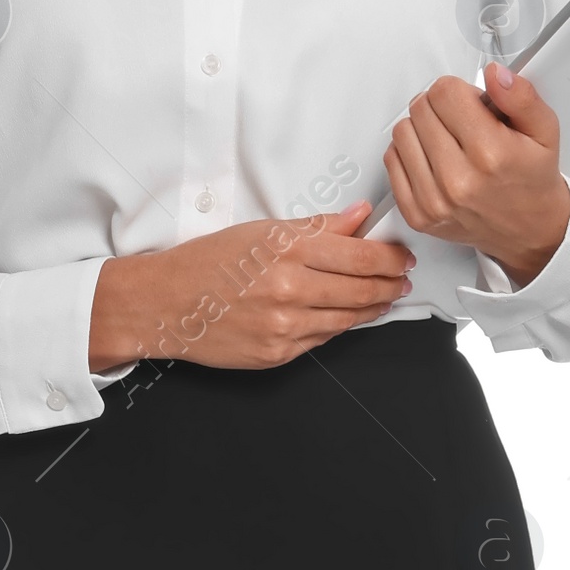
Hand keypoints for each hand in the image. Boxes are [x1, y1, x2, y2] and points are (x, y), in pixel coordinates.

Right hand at [88, 200, 413, 372]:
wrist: (166, 304)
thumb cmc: (209, 262)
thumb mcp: (262, 231)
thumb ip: (317, 226)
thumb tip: (359, 216)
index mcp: (289, 250)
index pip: (362, 255)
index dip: (391, 257)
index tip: (404, 256)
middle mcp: (290, 289)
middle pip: (363, 290)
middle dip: (390, 284)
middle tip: (402, 279)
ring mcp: (285, 326)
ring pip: (348, 319)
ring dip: (372, 308)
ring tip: (383, 298)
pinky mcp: (278, 353)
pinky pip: (322, 339)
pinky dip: (338, 326)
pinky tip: (344, 316)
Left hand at [382, 60, 569, 286]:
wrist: (528, 231)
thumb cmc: (532, 180)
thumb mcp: (544, 131)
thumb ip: (522, 96)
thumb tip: (494, 74)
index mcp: (491, 154)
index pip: (444, 92)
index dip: (458, 91)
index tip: (471, 104)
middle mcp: (458, 180)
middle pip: (421, 108)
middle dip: (440, 106)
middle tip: (462, 123)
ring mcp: (433, 200)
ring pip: (402, 132)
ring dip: (422, 128)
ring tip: (448, 140)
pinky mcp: (417, 214)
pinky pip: (392, 161)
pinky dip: (409, 153)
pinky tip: (434, 158)